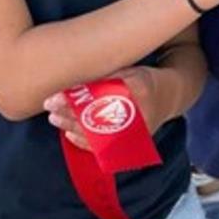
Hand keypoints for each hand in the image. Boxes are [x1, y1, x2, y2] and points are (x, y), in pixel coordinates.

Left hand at [44, 65, 170, 150]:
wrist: (169, 97)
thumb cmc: (144, 80)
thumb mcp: (128, 70)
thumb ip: (105, 77)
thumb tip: (72, 85)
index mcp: (137, 88)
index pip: (97, 96)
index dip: (73, 99)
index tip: (54, 98)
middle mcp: (137, 113)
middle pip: (95, 116)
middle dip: (68, 113)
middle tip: (50, 109)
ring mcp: (134, 132)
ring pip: (96, 134)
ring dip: (71, 128)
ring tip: (55, 119)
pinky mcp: (131, 144)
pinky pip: (103, 148)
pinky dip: (84, 142)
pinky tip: (69, 135)